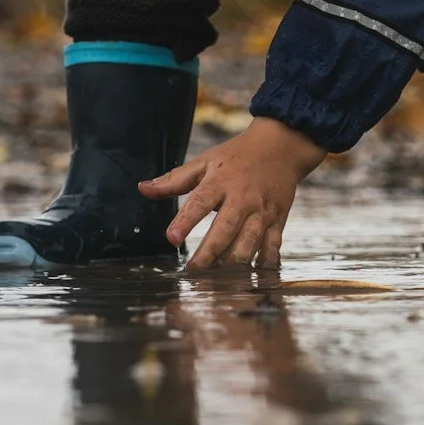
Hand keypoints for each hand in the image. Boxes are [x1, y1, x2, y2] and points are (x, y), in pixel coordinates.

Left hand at [140, 117, 326, 272]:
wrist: (280, 147)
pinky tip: (250, 277)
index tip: (171, 239)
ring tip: (216, 277)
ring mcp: (262, 212)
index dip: (185, 221)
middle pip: (225, 229)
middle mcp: (243, 198)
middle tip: (192, 271)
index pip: (200, 202)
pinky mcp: (277, 221)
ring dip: (232, 262)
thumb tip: (142, 189)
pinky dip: (263, 264)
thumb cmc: (236, 156)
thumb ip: (173, 180)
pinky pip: (272, 247)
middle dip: (209, 253)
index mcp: (221, 181)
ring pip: (249, 242)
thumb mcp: (204, 162)